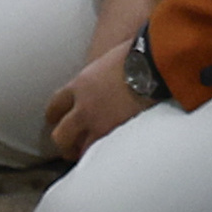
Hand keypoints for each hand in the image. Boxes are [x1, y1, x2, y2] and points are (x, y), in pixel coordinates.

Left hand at [43, 0, 166, 159]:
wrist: (155, 62)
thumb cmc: (144, 50)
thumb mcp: (119, 53)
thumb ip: (113, 64)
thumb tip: (131, 48)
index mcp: (82, 83)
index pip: (56, 103)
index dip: (56, 115)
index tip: (59, 120)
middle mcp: (83, 106)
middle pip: (59, 132)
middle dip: (64, 141)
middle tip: (70, 148)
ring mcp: (97, 122)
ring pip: (76, 149)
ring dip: (81, 154)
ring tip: (88, 160)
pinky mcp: (114, 134)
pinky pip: (100, 155)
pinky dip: (101, 159)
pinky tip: (106, 163)